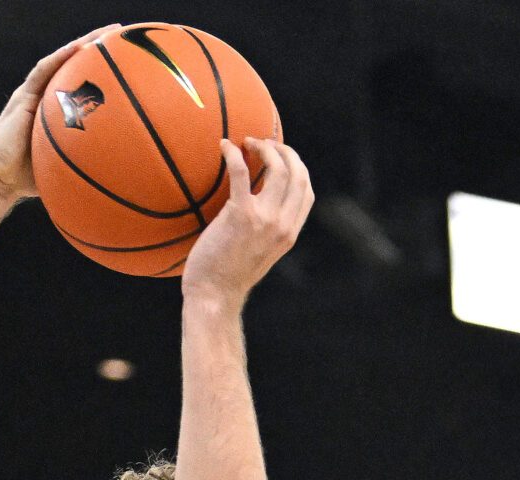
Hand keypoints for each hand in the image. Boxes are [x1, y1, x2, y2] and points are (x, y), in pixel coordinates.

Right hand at [0, 27, 118, 202]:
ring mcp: (33, 94)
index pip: (81, 83)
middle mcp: (45, 97)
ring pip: (61, 61)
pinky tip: (79, 47)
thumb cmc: (27, 179)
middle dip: (99, 49)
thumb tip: (115, 178)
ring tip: (107, 33)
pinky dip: (61, 57)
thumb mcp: (64, 167)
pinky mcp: (23, 96)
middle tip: (123, 35)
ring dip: (84, 45)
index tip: (128, 61)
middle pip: (75, 66)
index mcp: (56, 110)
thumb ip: (84, 164)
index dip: (103, 70)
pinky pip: (43, 70)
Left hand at [182, 138, 313, 310]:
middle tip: (264, 143)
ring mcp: (264, 219)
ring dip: (265, 148)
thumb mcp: (259, 256)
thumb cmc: (227, 278)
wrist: (213, 296)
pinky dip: (233, 154)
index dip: (298, 168)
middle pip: (297, 174)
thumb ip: (267, 233)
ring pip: (278, 168)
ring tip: (247, 142)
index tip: (283, 158)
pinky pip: (240, 172)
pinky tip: (224, 146)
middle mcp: (282, 224)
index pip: (306, 191)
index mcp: (289, 234)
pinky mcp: (240, 214)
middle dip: (284, 151)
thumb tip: (260, 211)